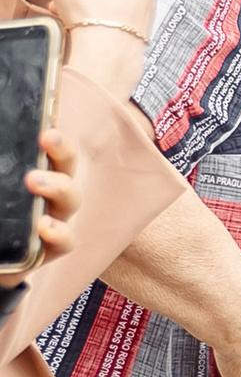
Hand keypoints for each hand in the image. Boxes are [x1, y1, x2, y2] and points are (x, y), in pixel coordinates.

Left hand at [22, 123, 76, 263]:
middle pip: (66, 166)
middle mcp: (49, 191)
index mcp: (32, 170)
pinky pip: (65, 241)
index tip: (44, 128)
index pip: (51, 147)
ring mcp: (52, 218)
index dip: (54, 136)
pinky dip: (58, 232)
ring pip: (70, 199)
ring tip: (34, 181)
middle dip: (62, 150)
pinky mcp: (48, 248)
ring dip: (58, 186)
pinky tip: (42, 226)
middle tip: (46, 139)